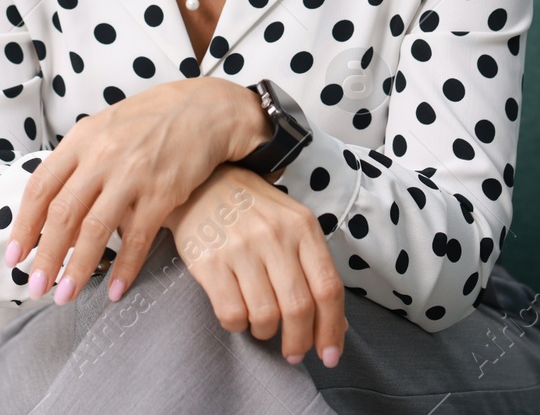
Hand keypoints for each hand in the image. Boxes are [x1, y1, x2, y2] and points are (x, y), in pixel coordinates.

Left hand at [3, 77, 259, 306]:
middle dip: (45, 257)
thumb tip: (51, 207)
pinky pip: (137, 238)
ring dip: (77, 269)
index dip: (24, 225)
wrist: (204, 109)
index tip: (14, 258)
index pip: (41, 187)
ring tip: (65, 296)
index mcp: (81, 139)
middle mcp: (101, 156)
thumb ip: (78, 161)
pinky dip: (124, 268)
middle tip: (34, 289)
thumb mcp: (105, 127)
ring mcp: (131, 174)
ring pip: (94, 230)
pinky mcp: (161, 192)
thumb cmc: (150, 121)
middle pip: (62, 214)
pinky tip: (115, 290)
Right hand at [160, 163, 348, 366]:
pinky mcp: (209, 261)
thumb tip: (336, 326)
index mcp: (302, 226)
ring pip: (265, 315)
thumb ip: (314, 270)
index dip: (332, 328)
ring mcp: (240, 247)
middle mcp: (275, 235)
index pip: (328, 287)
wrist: (202, 183)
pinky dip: (238, 325)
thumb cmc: (253, 210)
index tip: (330, 355)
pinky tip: (237, 313)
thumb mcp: (291, 226)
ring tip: (261, 324)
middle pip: (299, 307)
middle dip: (299, 341)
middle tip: (293, 353)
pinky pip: (232, 314)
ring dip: (265, 332)